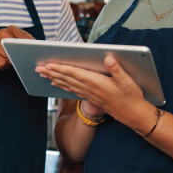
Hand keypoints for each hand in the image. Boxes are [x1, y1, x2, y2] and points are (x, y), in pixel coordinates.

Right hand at [0, 26, 34, 76]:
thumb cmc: (2, 53)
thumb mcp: (13, 48)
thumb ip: (23, 46)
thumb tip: (36, 52)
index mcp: (10, 29)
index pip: (25, 36)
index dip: (32, 44)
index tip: (39, 51)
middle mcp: (2, 32)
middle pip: (17, 45)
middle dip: (21, 54)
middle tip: (24, 60)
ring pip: (10, 55)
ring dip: (12, 62)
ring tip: (8, 61)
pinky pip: (2, 63)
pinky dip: (4, 66)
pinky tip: (1, 65)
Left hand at [36, 56, 154, 132]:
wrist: (134, 115)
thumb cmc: (131, 97)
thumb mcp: (128, 81)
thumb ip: (117, 69)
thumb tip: (108, 57)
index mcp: (97, 83)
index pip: (74, 73)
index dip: (61, 68)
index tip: (49, 64)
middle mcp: (90, 89)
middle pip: (67, 79)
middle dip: (52, 73)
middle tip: (38, 68)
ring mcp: (89, 94)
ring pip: (68, 85)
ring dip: (54, 79)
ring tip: (43, 74)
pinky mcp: (91, 97)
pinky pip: (73, 90)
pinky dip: (63, 86)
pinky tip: (57, 83)